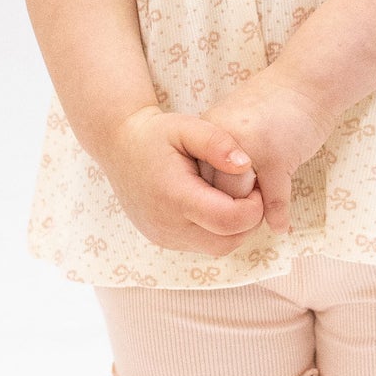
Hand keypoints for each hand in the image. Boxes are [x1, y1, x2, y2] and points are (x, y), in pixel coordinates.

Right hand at [94, 105, 269, 256]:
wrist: (118, 146)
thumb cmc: (155, 134)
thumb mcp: (187, 127)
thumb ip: (219, 143)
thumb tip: (246, 165)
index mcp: (176, 197)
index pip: (229, 220)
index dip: (254, 206)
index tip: (256, 182)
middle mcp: (168, 225)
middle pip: (227, 242)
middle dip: (248, 220)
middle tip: (250, 191)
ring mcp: (164, 237)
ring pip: (217, 248)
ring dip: (234, 228)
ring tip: (233, 196)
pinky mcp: (163, 240)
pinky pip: (201, 245)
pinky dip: (216, 230)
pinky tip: (214, 203)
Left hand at [188, 71, 334, 235]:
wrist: (308, 80)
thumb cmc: (275, 102)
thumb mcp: (238, 121)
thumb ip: (222, 152)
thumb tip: (214, 190)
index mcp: (211, 129)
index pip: (198, 175)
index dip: (211, 195)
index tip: (220, 206)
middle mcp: (224, 139)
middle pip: (216, 189)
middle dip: (229, 208)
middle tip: (242, 219)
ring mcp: (249, 148)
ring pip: (242, 198)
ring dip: (252, 214)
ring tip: (256, 221)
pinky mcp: (277, 156)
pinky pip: (273, 197)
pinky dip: (277, 215)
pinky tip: (281, 226)